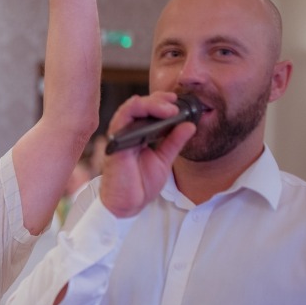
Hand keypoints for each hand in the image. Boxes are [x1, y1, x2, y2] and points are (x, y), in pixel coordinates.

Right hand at [99, 92, 196, 217]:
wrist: (128, 204)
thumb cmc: (140, 184)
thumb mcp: (164, 160)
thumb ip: (174, 142)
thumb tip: (189, 125)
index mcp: (138, 135)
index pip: (148, 111)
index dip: (162, 103)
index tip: (178, 102)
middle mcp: (128, 133)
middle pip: (140, 105)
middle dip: (158, 100)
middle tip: (175, 103)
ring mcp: (120, 136)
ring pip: (130, 107)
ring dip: (150, 103)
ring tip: (169, 108)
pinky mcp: (116, 142)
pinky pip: (121, 119)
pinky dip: (137, 110)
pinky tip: (154, 113)